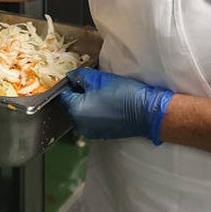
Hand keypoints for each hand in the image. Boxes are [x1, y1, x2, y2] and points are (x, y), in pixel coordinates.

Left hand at [59, 67, 173, 144]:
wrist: (146, 113)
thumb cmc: (123, 94)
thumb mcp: (99, 79)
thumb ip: (80, 76)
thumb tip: (71, 77)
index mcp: (76, 111)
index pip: (64, 95)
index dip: (71, 84)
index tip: (81, 78)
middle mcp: (79, 125)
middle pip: (71, 105)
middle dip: (78, 94)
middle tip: (92, 85)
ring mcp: (90, 132)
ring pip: (80, 113)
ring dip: (86, 104)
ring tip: (101, 94)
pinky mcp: (100, 135)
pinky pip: (90, 120)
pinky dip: (94, 112)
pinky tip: (106, 104)